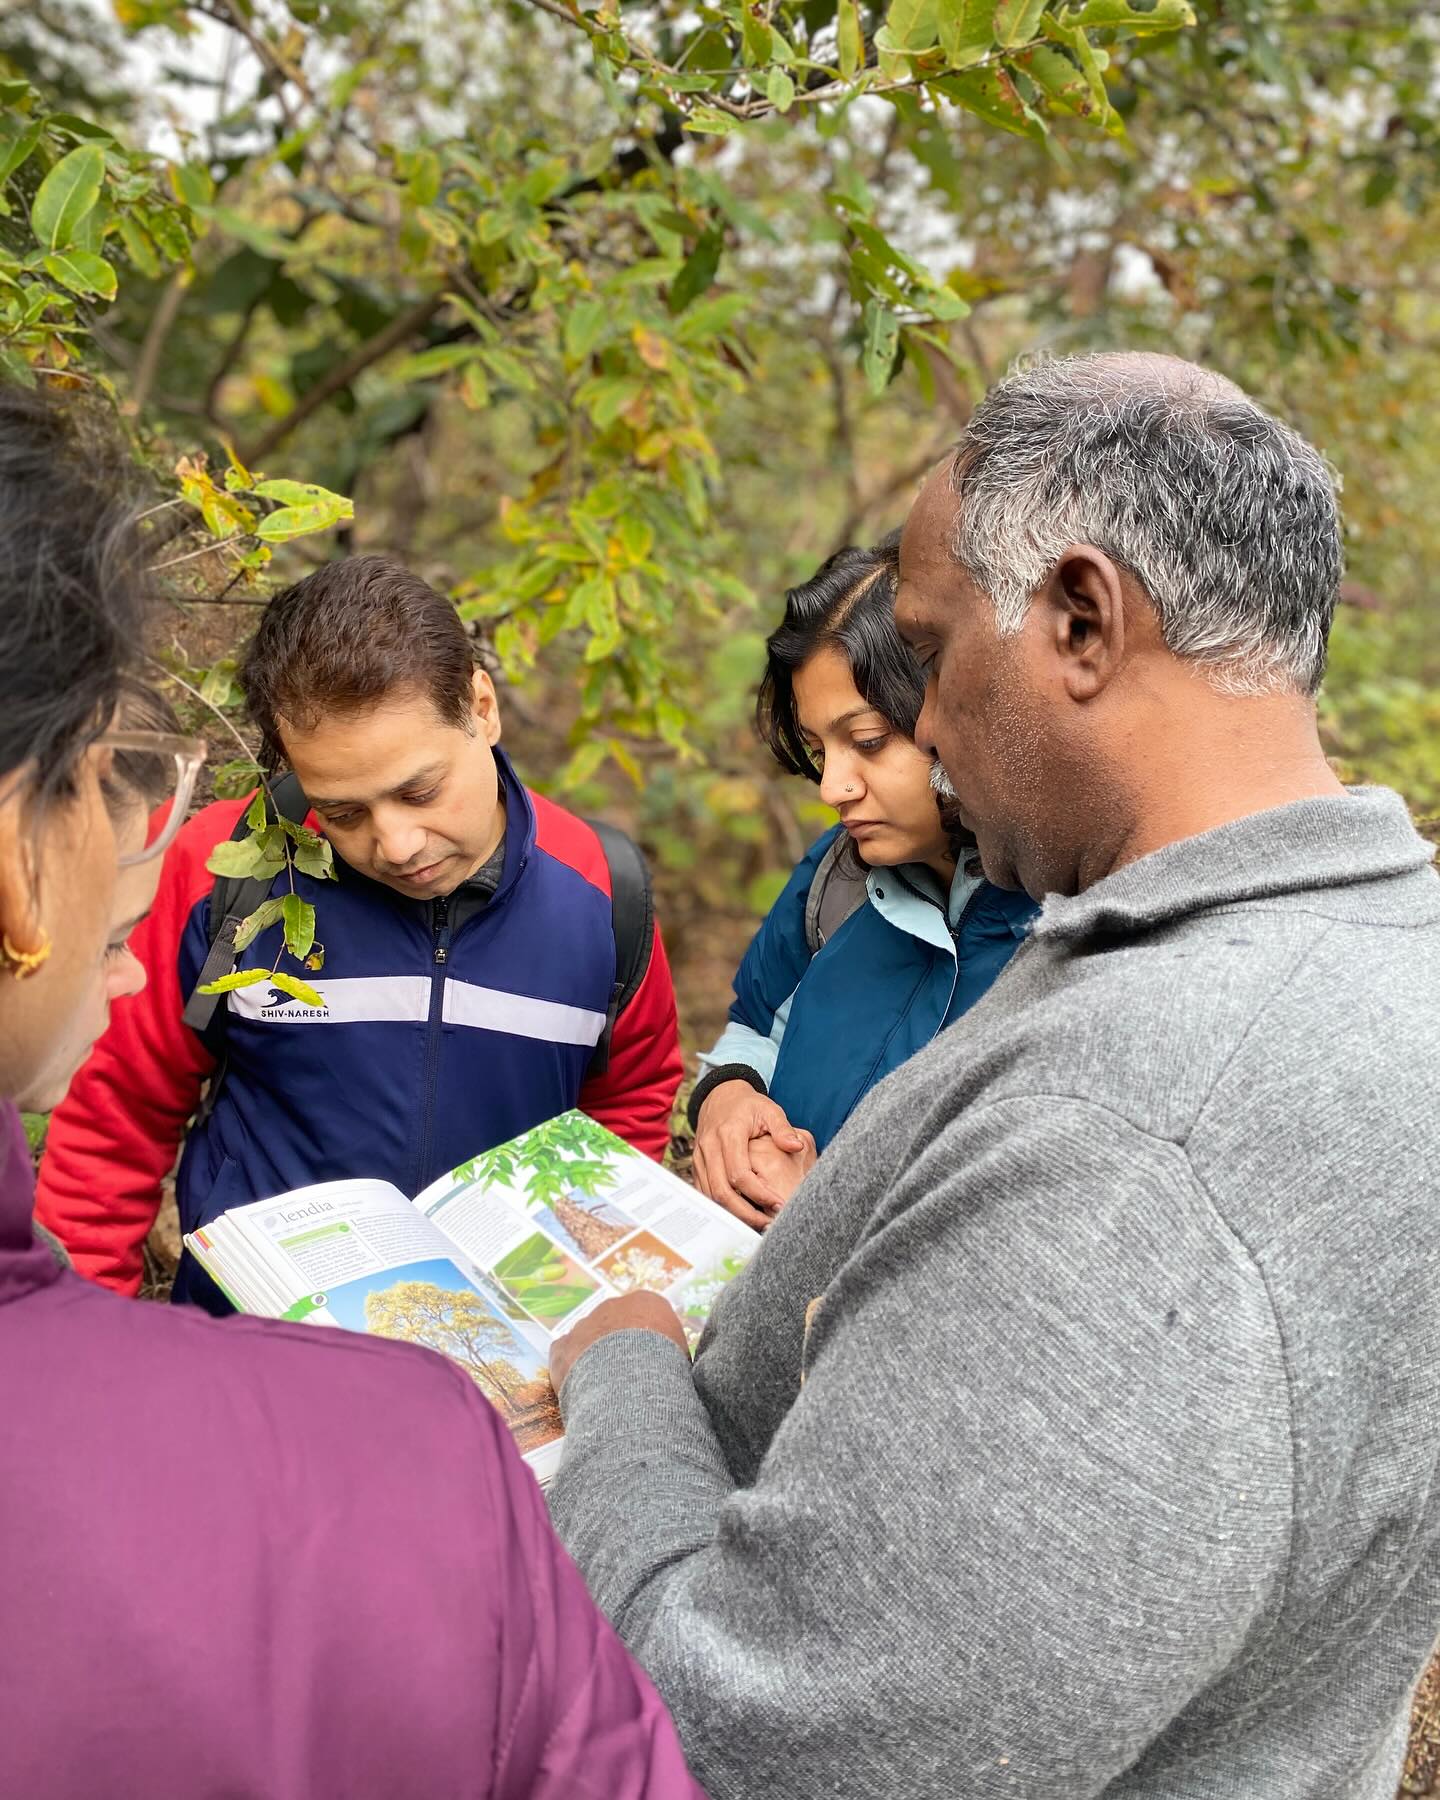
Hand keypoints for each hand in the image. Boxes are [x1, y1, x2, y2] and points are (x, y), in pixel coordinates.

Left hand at [549, 1291, 690, 1396]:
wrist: (630, 1385)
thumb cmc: (666, 1371)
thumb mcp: (682, 1358)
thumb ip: (672, 1354)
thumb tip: (671, 1369)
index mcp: (648, 1303)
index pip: (648, 1316)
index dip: (650, 1341)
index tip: (652, 1364)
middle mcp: (613, 1306)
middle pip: (616, 1324)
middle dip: (620, 1346)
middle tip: (627, 1377)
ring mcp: (584, 1324)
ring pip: (588, 1338)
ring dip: (594, 1357)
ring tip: (604, 1389)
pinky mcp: (562, 1347)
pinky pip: (564, 1354)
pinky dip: (571, 1368)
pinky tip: (581, 1388)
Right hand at [692, 1081, 817, 1227]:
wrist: (719, 1097)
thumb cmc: (747, 1106)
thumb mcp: (769, 1109)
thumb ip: (783, 1128)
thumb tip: (796, 1146)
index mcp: (728, 1133)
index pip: (740, 1173)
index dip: (759, 1193)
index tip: (778, 1204)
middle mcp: (709, 1147)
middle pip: (722, 1191)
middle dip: (745, 1213)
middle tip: (768, 1224)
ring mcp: (699, 1158)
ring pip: (711, 1196)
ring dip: (733, 1214)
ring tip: (757, 1224)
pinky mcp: (696, 1166)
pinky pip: (704, 1193)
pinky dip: (721, 1207)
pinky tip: (740, 1215)